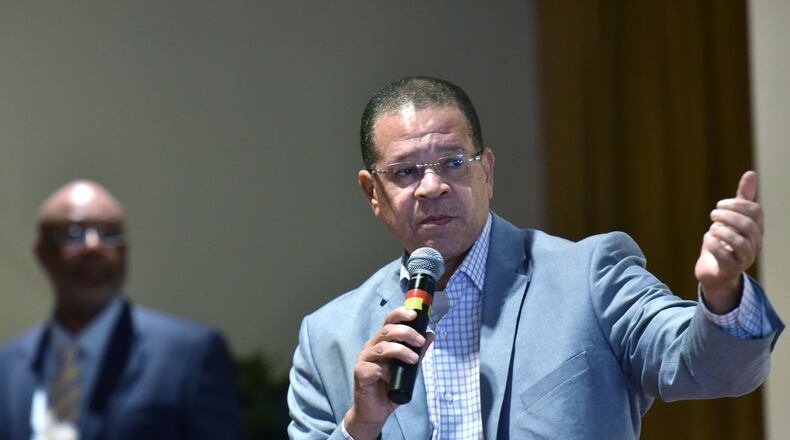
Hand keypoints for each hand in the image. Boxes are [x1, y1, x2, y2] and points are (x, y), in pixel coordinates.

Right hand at [343, 307, 433, 439]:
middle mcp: (372, 347)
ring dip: (400, 350)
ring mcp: (365, 358)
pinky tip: (393, 377)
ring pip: (382, 346)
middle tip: (420, 341)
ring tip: (414, 359)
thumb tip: (430, 334)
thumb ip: (418, 351)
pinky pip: (375, 366)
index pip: (389, 321)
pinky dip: (387, 370)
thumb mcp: (408, 369)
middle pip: (386, 330)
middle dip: (406, 332)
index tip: (414, 314)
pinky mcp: (361, 372)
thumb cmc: (389, 388)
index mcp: (382, 342)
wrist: (374, 412)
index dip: (400, 314)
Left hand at [695, 171, 763, 312]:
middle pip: (748, 225)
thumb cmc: (724, 242)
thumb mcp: (731, 219)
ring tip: (711, 229)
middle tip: (712, 214)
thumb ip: (741, 199)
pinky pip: (726, 257)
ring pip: (740, 242)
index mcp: (756, 229)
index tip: (719, 204)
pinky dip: (714, 245)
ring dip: (721, 231)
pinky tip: (707, 239)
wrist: (715, 273)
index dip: (737, 204)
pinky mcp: (731, 270)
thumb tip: (751, 173)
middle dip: (728, 216)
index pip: (755, 211)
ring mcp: (744, 259)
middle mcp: (754, 244)